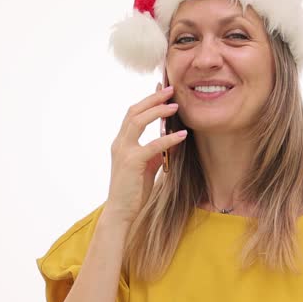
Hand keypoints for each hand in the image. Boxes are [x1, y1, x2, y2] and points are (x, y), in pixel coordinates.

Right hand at [103, 83, 187, 224]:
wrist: (121, 212)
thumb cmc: (133, 192)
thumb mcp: (147, 167)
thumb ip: (155, 153)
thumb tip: (172, 141)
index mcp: (121, 143)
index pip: (133, 114)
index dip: (148, 100)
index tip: (162, 90)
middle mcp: (119, 143)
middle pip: (134, 111)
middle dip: (153, 98)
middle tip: (170, 89)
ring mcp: (123, 151)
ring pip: (138, 121)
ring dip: (158, 111)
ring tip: (176, 106)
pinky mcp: (132, 162)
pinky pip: (152, 145)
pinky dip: (168, 138)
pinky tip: (182, 135)